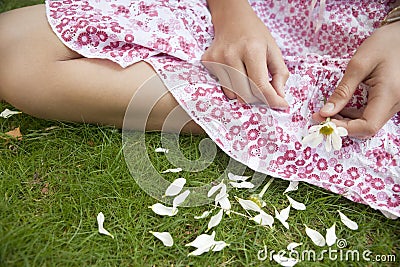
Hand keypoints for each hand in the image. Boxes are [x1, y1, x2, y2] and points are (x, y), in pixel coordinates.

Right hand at [202, 0, 288, 107]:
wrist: (231, 18)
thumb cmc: (254, 34)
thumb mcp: (273, 50)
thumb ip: (280, 74)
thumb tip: (279, 96)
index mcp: (252, 50)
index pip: (260, 85)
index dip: (272, 99)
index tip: (281, 104)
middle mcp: (231, 55)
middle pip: (245, 94)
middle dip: (258, 98)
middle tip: (264, 92)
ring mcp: (217, 59)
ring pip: (233, 94)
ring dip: (244, 93)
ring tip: (248, 77)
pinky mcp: (208, 62)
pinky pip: (223, 87)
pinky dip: (233, 87)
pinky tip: (235, 72)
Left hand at [314, 21, 399, 137]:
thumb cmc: (385, 43)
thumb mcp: (359, 65)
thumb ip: (342, 91)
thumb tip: (325, 112)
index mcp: (390, 95)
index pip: (367, 126)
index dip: (345, 128)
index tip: (324, 120)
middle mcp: (395, 103)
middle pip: (368, 127)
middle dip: (342, 125)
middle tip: (320, 116)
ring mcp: (395, 103)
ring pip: (369, 122)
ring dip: (347, 121)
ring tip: (327, 112)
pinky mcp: (391, 100)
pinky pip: (372, 114)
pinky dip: (355, 114)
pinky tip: (341, 107)